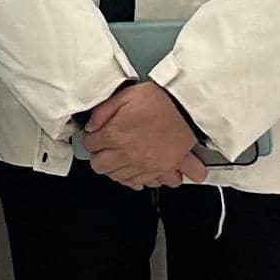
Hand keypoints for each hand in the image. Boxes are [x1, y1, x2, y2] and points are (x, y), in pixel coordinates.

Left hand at [81, 80, 210, 190]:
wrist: (189, 110)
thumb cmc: (161, 100)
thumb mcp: (126, 95)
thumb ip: (103, 111)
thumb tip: (91, 126)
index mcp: (115, 135)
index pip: (90, 144)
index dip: (92, 138)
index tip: (97, 135)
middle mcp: (127, 154)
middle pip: (100, 166)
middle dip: (99, 156)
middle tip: (106, 148)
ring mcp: (144, 165)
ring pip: (118, 178)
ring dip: (117, 168)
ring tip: (122, 157)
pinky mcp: (161, 171)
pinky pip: (143, 183)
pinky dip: (139, 178)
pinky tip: (138, 169)